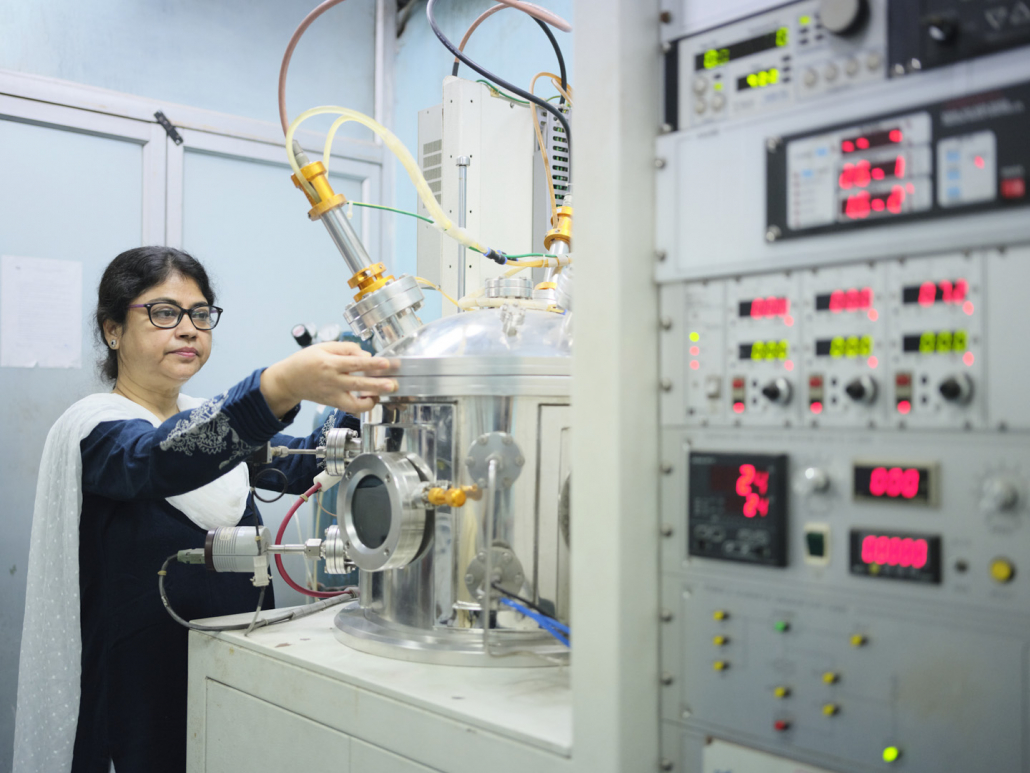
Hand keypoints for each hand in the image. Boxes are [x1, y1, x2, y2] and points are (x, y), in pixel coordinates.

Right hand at [260, 341, 396, 416]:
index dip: (372, 364)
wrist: (289, 380)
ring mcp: (332, 394)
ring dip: (372, 399)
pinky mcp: (333, 403)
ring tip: (384, 393)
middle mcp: (332, 381)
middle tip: (392, 384)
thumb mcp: (324, 347)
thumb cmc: (306, 361)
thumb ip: (346, 349)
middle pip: (358, 384)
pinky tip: (372, 398)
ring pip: (354, 401)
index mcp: (329, 363)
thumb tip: (366, 355)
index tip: (386, 363)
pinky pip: (350, 408)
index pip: (355, 363)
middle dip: (377, 384)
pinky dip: (363, 406)